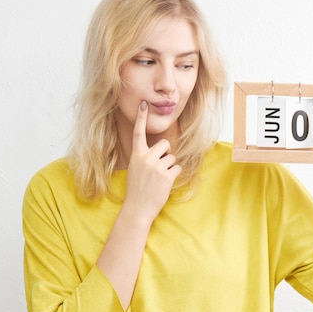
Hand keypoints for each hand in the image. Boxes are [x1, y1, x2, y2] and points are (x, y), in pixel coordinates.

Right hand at [124, 101, 181, 221]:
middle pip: (165, 144)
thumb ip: (144, 157)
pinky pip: (177, 169)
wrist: (137, 208)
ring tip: (160, 179)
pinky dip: (174, 176)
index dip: (141, 118)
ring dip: (170, 167)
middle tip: (160, 166)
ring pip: (172, 158)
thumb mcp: (135, 169)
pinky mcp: (166, 176)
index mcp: (136, 155)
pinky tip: (165, 183)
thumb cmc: (137, 189)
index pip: (138, 133)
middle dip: (166, 153)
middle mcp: (145, 158)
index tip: (144, 103)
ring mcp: (156, 167)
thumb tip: (162, 150)